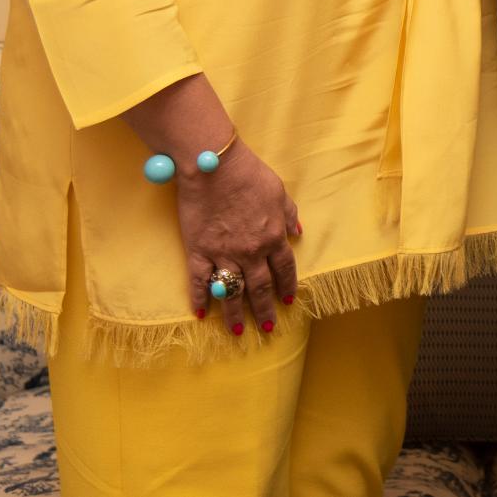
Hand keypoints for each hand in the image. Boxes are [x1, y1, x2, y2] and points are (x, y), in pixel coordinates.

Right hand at [177, 146, 301, 335]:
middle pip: (260, 287)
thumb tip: (298, 232)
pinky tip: (201, 314)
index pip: (284, 269)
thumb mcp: (280, 191)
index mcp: (273, 236)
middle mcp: (251, 251)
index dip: (287, 286)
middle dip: (265, 309)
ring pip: (232, 291)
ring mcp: (223, 253)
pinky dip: (200, 299)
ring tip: (239, 331)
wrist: (214, 165)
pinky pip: (199, 281)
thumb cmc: (249, 174)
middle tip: (268, 327)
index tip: (288, 301)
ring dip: (236, 314)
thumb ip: (289, 214)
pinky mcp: (198, 251)